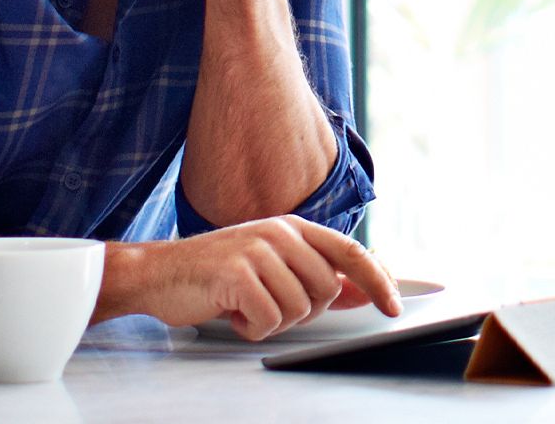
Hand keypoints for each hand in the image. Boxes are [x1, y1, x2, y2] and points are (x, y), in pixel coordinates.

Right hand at [110, 216, 400, 340]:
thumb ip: (315, 276)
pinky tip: (232, 312)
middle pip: (327, 290)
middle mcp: (280, 232)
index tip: (396, 304)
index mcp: (292, 227)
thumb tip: (362, 291)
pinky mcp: (237, 272)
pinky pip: (269, 319)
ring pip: (300, 308)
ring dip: (273, 320)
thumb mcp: (271, 267)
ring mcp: (258, 249)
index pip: (350, 251)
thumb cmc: (216, 274)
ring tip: (246, 305)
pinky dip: (252, 328)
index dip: (378, 279)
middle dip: (303, 310)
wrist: (159, 273)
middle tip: (269, 303)